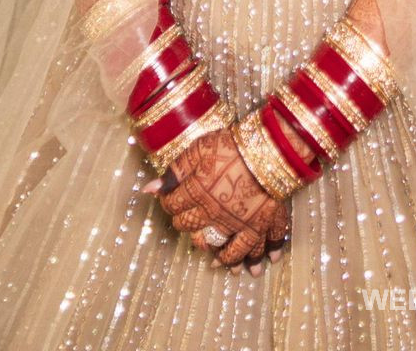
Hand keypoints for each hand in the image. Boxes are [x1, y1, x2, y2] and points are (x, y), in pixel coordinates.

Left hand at [142, 127, 289, 273]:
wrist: (266, 148)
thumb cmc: (231, 146)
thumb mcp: (199, 149)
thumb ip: (176, 171)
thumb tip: (150, 189)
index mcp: (196, 197)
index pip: (174, 207)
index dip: (168, 202)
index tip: (170, 198)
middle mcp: (215, 218)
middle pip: (196, 231)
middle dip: (191, 231)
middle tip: (192, 230)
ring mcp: (239, 224)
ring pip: (233, 250)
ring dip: (231, 260)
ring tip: (234, 271)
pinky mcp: (262, 222)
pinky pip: (262, 243)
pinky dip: (264, 253)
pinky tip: (264, 262)